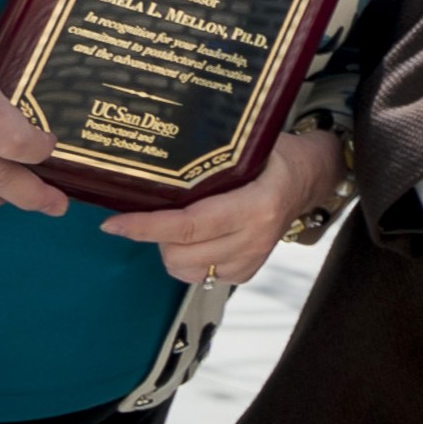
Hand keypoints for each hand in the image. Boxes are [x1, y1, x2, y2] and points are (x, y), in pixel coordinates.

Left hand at [98, 130, 338, 284]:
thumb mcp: (247, 147)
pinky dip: (187, 260)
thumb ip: (208, 159)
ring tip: (171, 225)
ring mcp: (253, 259)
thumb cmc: (274, 156)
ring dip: (169, 250)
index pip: (189, 225)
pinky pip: (202, 276)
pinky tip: (192, 238)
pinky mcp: (248, 272)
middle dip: (153, 236)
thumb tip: (151, 161)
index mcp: (256, 205)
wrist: (309, 179)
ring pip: (187, 270)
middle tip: (145, 214)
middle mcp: (255, 237)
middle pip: (181, 253)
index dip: (146, 226)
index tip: (113, 224)